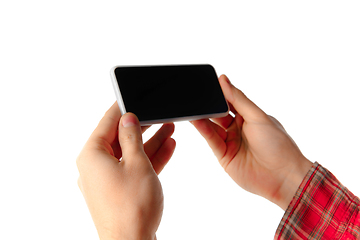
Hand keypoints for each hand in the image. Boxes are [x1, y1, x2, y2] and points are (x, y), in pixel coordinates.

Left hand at [76, 102, 175, 239]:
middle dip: (142, 126)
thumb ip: (132, 138)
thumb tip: (128, 120)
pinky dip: (149, 159)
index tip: (131, 96)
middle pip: (119, 139)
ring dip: (149, 142)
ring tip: (169, 127)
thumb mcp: (137, 163)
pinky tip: (168, 147)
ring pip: (130, 154)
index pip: (106, 123)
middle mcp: (95, 167)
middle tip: (157, 113)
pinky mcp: (118, 191)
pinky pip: (133, 169)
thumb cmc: (132, 207)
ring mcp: (107, 180)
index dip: (122, 109)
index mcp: (92, 156)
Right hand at [191, 75, 312, 209]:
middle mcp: (238, 129)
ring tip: (192, 107)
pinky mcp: (224, 156)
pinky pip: (211, 140)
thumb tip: (224, 79)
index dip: (220, 93)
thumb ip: (238, 99)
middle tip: (197, 95)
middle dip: (209, 105)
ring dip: (202, 117)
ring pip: (212, 127)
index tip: (208, 82)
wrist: (283, 176)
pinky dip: (203, 130)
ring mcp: (231, 142)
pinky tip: (196, 120)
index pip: (230, 101)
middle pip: (219, 114)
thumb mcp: (258, 116)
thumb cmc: (278, 144)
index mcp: (250, 117)